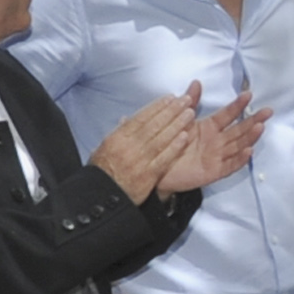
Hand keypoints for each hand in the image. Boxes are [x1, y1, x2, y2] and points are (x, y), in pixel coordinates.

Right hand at [87, 87, 201, 204]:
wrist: (104, 195)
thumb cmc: (103, 172)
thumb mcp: (104, 148)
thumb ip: (119, 134)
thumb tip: (125, 119)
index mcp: (118, 138)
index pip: (140, 118)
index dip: (157, 107)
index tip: (169, 98)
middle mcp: (129, 146)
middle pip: (153, 124)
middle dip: (171, 111)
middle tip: (185, 100)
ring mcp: (140, 160)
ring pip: (161, 138)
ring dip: (177, 124)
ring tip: (189, 113)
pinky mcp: (148, 174)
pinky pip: (164, 158)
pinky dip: (175, 147)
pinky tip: (185, 137)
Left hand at [159, 87, 269, 194]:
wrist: (158, 168)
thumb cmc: (170, 144)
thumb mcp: (180, 120)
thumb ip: (190, 103)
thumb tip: (196, 82)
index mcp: (210, 128)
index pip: (227, 114)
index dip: (238, 105)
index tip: (248, 94)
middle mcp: (217, 141)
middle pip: (239, 130)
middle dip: (254, 120)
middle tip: (268, 111)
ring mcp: (217, 157)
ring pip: (238, 146)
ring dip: (250, 137)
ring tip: (260, 127)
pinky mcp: (214, 171)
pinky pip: (230, 165)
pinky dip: (240, 159)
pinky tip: (248, 151)